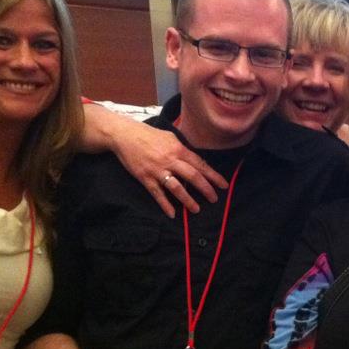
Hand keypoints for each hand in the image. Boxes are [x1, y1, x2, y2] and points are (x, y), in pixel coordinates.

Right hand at [110, 121, 227, 216]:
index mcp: (178, 149)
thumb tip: (195, 160)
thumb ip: (183, 149)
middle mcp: (170, 160)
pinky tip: (172, 213)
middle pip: (192, 176)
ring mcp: (157, 170)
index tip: (223, 185)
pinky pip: (157, 193)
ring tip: (196, 209)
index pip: (200, 164)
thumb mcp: (170, 137)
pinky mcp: (145, 178)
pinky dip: (165, 204)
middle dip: (205, 189)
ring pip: (176, 187)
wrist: (125, 136)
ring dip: (187, 200)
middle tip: (214, 199)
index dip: (213, 176)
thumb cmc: (149, 135)